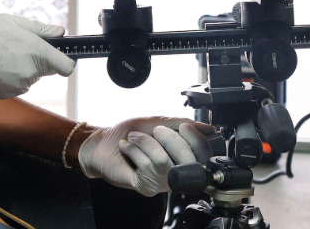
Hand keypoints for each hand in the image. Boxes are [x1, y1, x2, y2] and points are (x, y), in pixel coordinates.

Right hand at [0, 14, 75, 98]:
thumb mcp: (14, 22)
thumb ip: (41, 30)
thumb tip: (60, 32)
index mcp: (38, 53)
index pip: (67, 66)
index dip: (65, 60)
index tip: (59, 54)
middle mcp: (31, 73)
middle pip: (45, 69)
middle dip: (37, 59)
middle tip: (17, 44)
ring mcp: (18, 86)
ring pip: (29, 76)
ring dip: (21, 67)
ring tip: (1, 52)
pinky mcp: (6, 94)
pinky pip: (15, 83)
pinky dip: (8, 75)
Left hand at [78, 117, 215, 196]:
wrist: (103, 144)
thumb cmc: (128, 133)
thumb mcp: (156, 122)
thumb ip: (180, 124)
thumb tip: (207, 127)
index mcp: (182, 156)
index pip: (202, 153)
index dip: (195, 138)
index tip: (183, 127)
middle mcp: (176, 172)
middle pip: (187, 159)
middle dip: (168, 138)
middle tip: (153, 132)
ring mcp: (162, 181)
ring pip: (163, 160)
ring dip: (145, 142)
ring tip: (134, 138)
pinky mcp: (147, 186)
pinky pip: (147, 165)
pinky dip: (134, 150)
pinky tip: (126, 149)